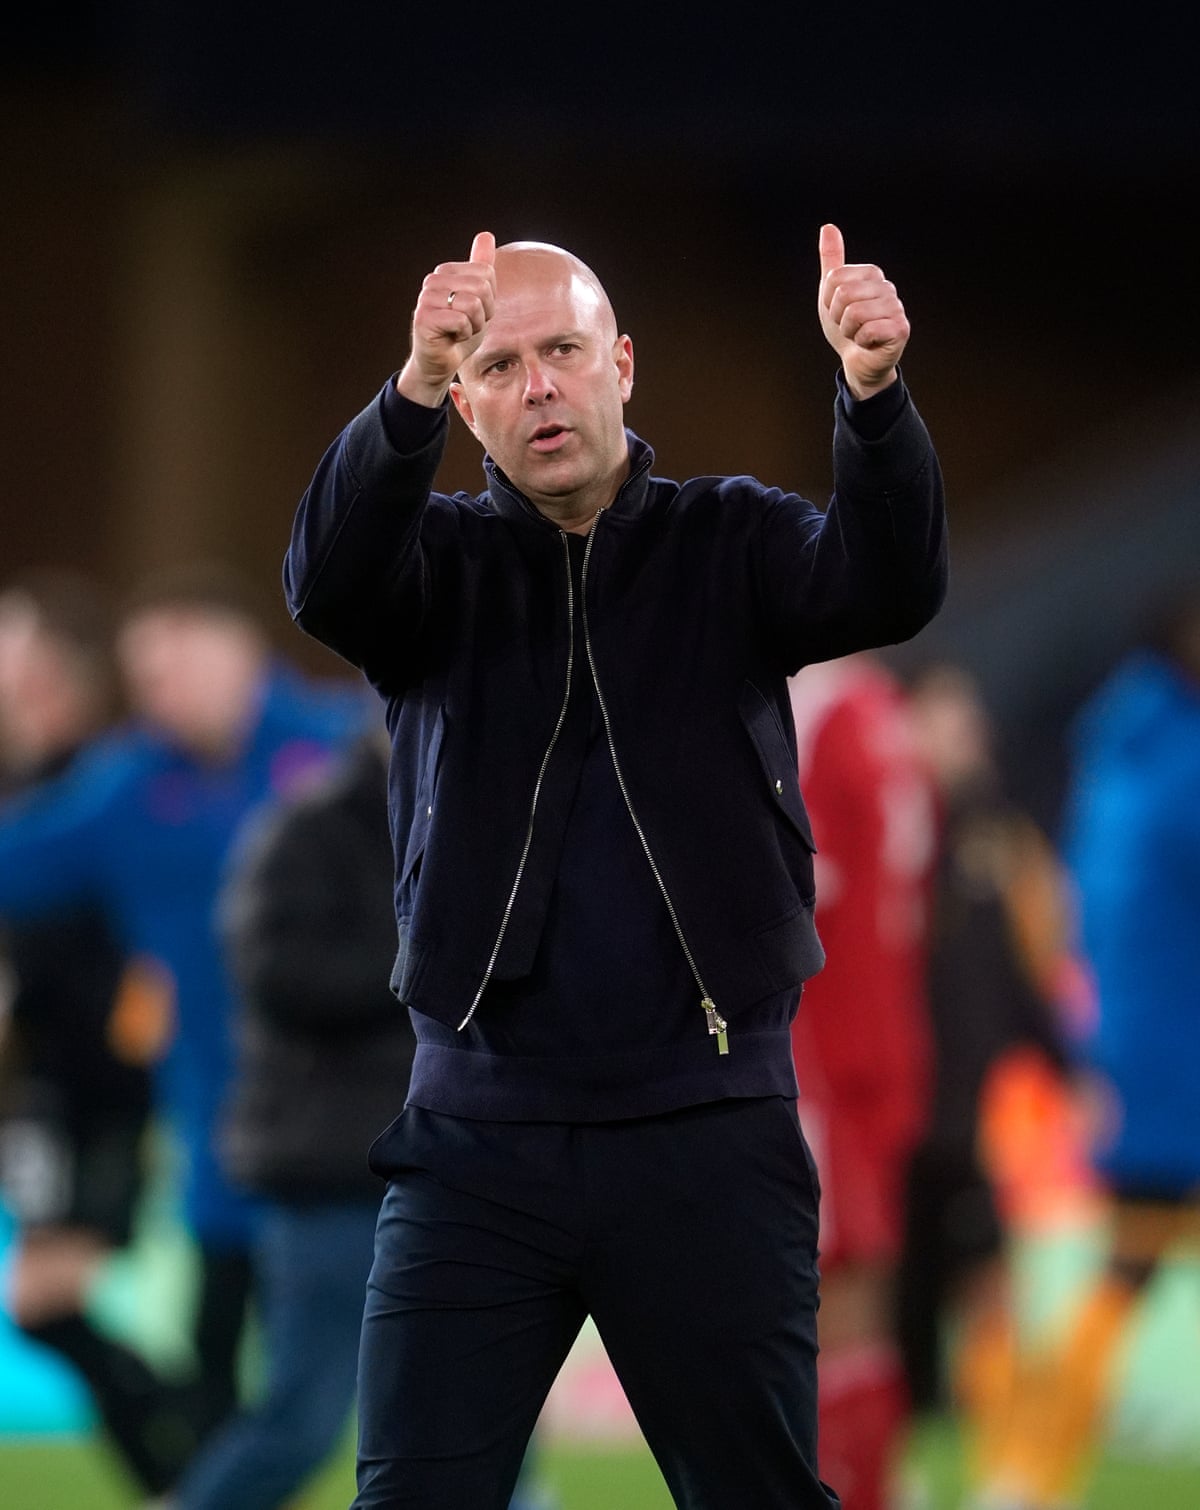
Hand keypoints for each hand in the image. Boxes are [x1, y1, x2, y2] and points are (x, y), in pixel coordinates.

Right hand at [396, 231, 496, 407]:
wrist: (440, 362)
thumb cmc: (459, 332)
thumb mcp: (478, 298)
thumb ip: (481, 267)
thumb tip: (486, 234)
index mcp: (446, 272)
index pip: (487, 274)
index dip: (489, 300)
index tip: (474, 313)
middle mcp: (433, 281)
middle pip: (482, 287)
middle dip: (483, 313)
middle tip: (467, 324)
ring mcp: (426, 298)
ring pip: (472, 304)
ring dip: (474, 325)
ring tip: (459, 331)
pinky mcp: (424, 318)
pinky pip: (461, 320)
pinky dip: (463, 334)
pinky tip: (451, 337)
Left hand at [817, 223, 907, 399]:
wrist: (857, 361)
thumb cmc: (846, 327)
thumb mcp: (831, 293)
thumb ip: (831, 260)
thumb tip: (828, 227)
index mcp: (872, 274)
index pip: (834, 278)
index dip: (828, 301)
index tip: (838, 311)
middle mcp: (887, 286)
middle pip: (843, 294)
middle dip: (837, 317)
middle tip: (848, 326)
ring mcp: (896, 307)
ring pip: (854, 313)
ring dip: (849, 331)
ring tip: (859, 334)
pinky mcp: (900, 329)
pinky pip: (868, 330)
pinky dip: (861, 342)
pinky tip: (869, 343)